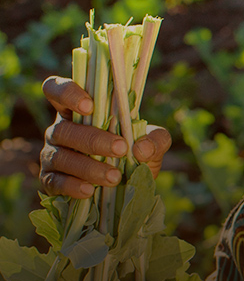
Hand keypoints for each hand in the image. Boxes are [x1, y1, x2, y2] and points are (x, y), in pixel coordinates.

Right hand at [39, 75, 171, 198]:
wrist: (131, 185)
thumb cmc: (135, 152)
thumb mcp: (153, 143)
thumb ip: (156, 139)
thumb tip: (142, 148)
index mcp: (78, 110)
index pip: (56, 90)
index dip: (67, 93)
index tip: (89, 105)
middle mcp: (60, 130)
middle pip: (64, 129)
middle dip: (93, 139)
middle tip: (120, 148)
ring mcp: (52, 155)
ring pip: (60, 157)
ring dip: (88, 167)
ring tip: (114, 176)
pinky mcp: (50, 180)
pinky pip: (54, 182)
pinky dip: (72, 186)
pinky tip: (89, 190)